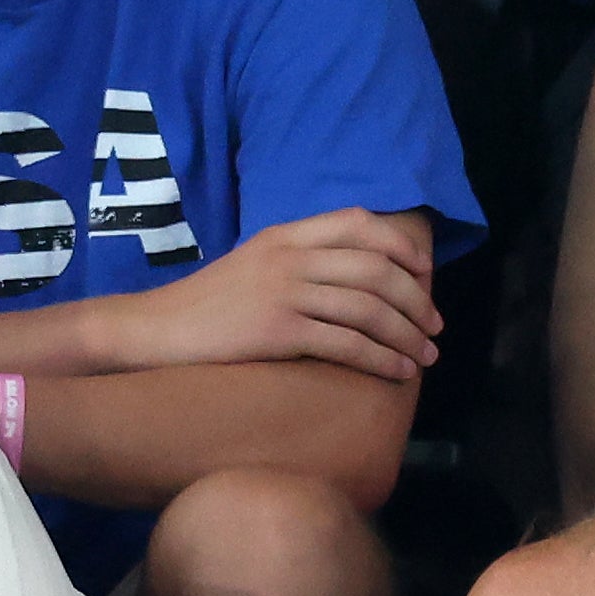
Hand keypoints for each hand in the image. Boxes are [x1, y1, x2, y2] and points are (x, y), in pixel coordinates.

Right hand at [112, 209, 438, 380]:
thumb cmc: (213, 305)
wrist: (159, 329)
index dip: (401, 247)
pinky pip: (348, 344)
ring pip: (369, 308)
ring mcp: (283, 292)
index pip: (358, 223)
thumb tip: (362, 276)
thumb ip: (303, 260)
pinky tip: (400, 372)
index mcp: (285, 234)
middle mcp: (288, 256)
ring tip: (427, 357)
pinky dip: (383, 359)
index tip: (426, 274)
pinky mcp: (278, 330)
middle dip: (417, 300)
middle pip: (376, 269)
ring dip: (408, 335)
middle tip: (436, 327)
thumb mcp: (258, 264)